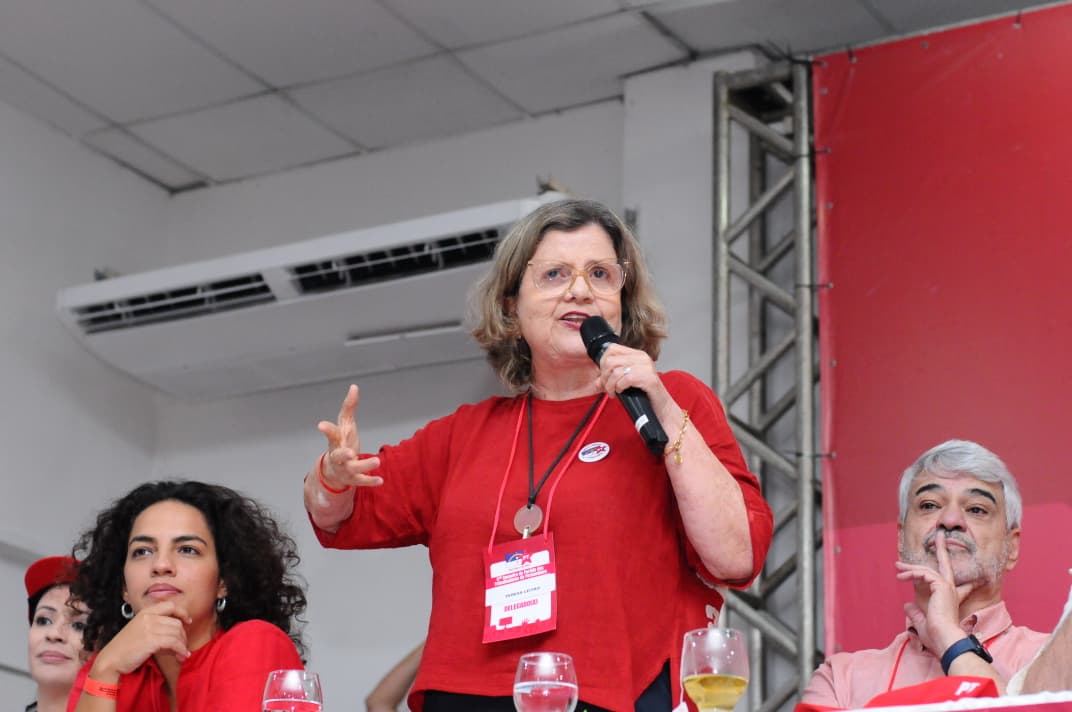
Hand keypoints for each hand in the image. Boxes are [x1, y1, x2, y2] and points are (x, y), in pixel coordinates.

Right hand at [91, 600, 191, 677]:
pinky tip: (181, 656)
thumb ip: (156, 627)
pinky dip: (181, 650)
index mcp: (145, 612)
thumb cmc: (125, 648)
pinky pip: (174, 643)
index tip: (187, 621)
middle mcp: (148, 617)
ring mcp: (150, 628)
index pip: (170, 605)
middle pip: (176, 622)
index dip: (182, 613)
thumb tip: (177, 635)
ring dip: (183, 645)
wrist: (110, 660)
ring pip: (177, 633)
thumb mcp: (140, 630)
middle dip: (183, 636)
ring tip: (182, 654)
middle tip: (183, 647)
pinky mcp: (152, 640)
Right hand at [316, 384, 382, 488]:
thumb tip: (354, 387)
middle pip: (338, 456)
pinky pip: (361, 481)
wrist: (334, 471)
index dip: (326, 429)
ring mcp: (345, 468)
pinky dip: (371, 480)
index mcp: (336, 441)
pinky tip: (380, 480)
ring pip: (353, 469)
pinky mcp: (354, 478)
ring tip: (377, 461)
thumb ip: (349, 407)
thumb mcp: (345, 424)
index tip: (321, 425)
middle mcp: (338, 456)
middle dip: (343, 455)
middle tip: (350, 452)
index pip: (330, 434)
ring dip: (365, 465)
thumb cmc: (341, 442)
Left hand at [593, 344, 669, 410]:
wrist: (661, 407)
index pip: (612, 348)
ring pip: (616, 371)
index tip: (605, 376)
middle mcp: (642, 358)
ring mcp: (646, 367)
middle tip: (608, 387)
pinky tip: (622, 392)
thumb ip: (613, 378)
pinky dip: (619, 387)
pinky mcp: (648, 378)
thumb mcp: (627, 382)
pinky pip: (625, 379)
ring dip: (610, 385)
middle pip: (610, 360)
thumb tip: (596, 381)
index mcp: (637, 355)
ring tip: (613, 392)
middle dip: (604, 376)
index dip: (603, 362)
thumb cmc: (644, 395)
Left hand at [895, 530, 971, 650]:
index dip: (957, 577)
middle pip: (946, 564)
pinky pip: (924, 573)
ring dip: (910, 568)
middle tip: (939, 534)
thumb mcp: (921, 622)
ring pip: (927, 569)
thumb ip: (915, 612)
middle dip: (942, 548)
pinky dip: (911, 573)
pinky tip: (901, 577)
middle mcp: (951, 590)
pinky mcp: (942, 585)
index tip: (968, 573)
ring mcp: (947, 587)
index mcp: (949, 598)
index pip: (956, 584)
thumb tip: (906, 605)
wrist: (945, 640)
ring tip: (897, 567)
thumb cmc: (936, 635)